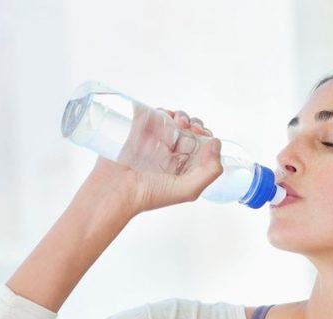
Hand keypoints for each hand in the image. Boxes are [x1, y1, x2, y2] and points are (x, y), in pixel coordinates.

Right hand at [87, 107, 222, 213]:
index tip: (201, 134)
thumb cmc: (149, 195)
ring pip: (172, 120)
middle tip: (188, 126)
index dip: (205, 136)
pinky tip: (163, 115)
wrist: (115, 190)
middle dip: (193, 123)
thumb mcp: (188, 190)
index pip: (201, 146)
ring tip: (176, 121)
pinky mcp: (137, 132)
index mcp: (182, 168)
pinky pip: (153, 114)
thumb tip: (216, 143)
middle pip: (188, 130)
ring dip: (179, 115)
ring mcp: (153, 142)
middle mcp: (169, 154)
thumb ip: (209, 171)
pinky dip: (161, 110)